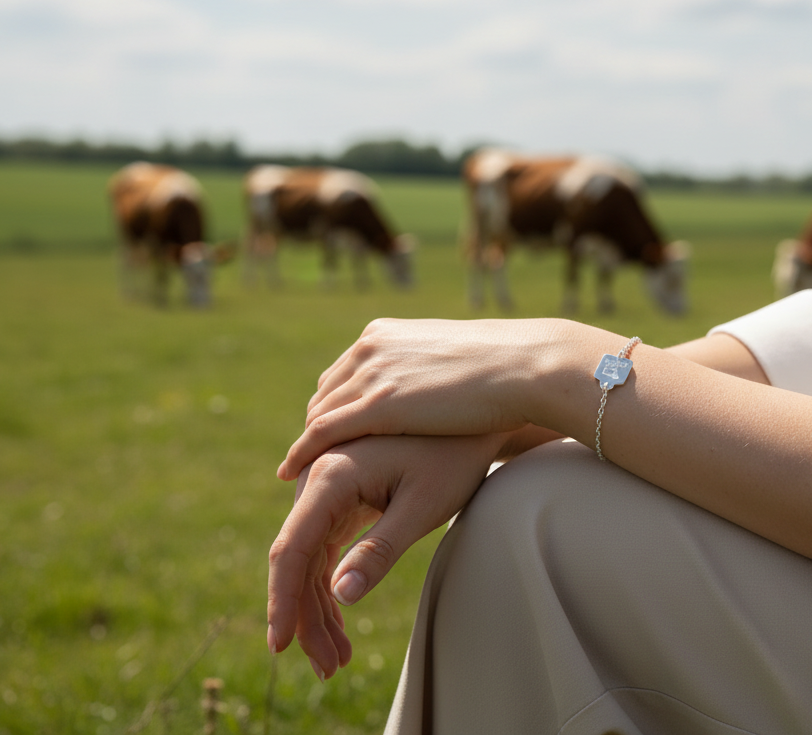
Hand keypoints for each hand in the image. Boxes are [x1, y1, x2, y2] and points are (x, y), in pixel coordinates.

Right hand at [267, 432, 505, 679]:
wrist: (474, 420)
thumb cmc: (454, 459)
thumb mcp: (424, 507)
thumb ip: (380, 550)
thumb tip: (340, 596)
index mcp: (331, 473)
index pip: (291, 547)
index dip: (282, 599)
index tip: (280, 645)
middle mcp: (319, 476)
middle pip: (297, 558)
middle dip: (306, 616)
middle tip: (329, 666)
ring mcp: (327, 486)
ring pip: (307, 558)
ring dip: (317, 607)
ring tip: (338, 658)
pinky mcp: (341, 495)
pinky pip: (322, 547)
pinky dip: (329, 585)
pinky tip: (340, 624)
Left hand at [278, 317, 573, 481]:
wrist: (521, 367)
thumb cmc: (505, 367)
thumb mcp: (453, 361)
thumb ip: (430, 370)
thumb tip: (438, 385)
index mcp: (384, 335)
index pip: (342, 374)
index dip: (335, 408)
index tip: (333, 437)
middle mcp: (369, 349)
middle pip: (325, 395)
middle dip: (318, 428)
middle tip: (313, 463)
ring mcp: (370, 375)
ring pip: (319, 415)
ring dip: (306, 446)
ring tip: (299, 477)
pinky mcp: (376, 405)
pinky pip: (322, 433)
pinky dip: (300, 453)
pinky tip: (289, 474)